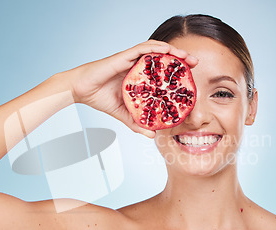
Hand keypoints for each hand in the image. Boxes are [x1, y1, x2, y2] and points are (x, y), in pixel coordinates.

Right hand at [68, 40, 197, 137]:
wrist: (80, 90)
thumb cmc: (99, 97)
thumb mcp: (123, 114)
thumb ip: (137, 123)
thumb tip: (152, 135)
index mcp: (139, 77)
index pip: (162, 71)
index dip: (177, 72)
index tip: (190, 77)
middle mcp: (137, 66)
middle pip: (163, 58)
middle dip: (181, 59)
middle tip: (195, 63)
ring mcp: (131, 60)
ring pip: (156, 50)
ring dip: (173, 51)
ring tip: (186, 56)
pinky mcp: (124, 56)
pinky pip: (143, 48)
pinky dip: (156, 48)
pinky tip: (167, 50)